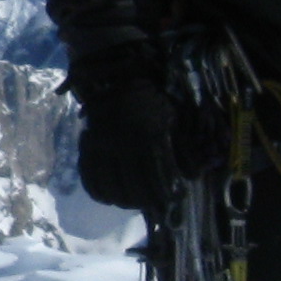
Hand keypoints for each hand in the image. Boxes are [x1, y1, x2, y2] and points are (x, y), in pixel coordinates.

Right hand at [69, 52, 177, 212]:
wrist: (117, 77)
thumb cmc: (151, 99)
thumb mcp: (173, 119)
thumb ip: (183, 149)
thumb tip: (193, 176)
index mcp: (148, 139)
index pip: (156, 181)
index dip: (164, 197)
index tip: (172, 200)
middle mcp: (123, 146)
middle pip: (131, 191)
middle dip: (143, 203)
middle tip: (151, 203)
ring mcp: (102, 147)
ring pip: (109, 188)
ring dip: (121, 200)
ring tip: (131, 200)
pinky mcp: (87, 146)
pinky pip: (89, 177)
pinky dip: (97, 191)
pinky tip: (107, 196)